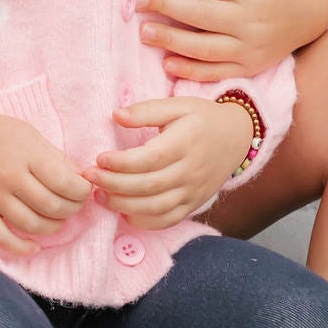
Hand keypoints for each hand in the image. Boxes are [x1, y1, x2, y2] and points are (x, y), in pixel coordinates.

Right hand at [0, 114, 93, 255]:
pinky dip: (20, 247)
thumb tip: (83, 180)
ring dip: (52, 227)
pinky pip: (0, 237)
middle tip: (72, 205)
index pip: (65, 184)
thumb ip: (58, 159)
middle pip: (51, 206)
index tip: (83, 191)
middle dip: (71, 210)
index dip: (81, 192)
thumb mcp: (32, 136)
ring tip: (56, 220)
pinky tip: (33, 246)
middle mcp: (8, 175)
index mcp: (26, 154)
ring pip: (31, 224)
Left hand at [96, 96, 252, 226]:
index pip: (150, 159)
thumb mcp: (178, 105)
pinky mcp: (193, 204)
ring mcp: (193, 191)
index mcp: (186, 143)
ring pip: (156, 207)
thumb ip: (146, 110)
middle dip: (115, 185)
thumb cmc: (202, 118)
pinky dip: (144, 222)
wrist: (237, 137)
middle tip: (89, 178)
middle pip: (149, 186)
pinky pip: (168, 220)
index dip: (122, 163)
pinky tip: (123, 213)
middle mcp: (191, 171)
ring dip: (124, 205)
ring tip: (100, 197)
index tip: (99, 158)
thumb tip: (116, 115)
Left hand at [135, 0, 327, 79]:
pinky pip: (218, 72)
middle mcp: (251, 19)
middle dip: (165, 5)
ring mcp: (251, 46)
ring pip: (204, 48)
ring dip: (171, 41)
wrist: (317, 7)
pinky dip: (192, 71)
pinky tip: (168, 64)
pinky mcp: (251, 66)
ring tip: (144, 31)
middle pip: (199, 14)